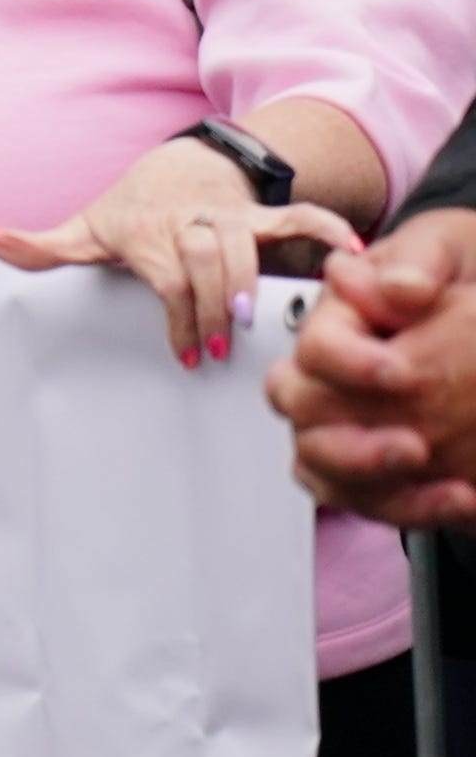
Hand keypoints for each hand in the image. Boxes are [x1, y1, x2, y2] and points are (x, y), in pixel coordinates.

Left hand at [0, 130, 366, 364]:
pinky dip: (325, 229)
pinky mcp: (262, 216)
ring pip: (247, 243)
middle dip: (215, 304)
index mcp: (145, 232)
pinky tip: (348, 253)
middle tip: (221, 350)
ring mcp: (227, 217)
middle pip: (206, 260)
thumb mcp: (84, 228)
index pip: (166, 274)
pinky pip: (298, 217)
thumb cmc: (130, 211)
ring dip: (255, 281)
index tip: (187, 355)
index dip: (179, 313)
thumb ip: (40, 246)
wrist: (179, 167)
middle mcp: (188, 221)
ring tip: (261, 322)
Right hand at [269, 208, 475, 525]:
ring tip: (430, 469)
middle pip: (296, 407)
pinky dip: (407, 507)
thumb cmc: (458, 272)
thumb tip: (393, 284)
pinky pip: (362, 498)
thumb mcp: (448, 248)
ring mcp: (343, 420)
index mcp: (340, 316)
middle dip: (349, 437)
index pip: (314, 346)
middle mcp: (327, 372)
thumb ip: (418, 261)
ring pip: (317, 462)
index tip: (400, 372)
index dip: (348, 365)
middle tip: (414, 443)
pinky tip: (460, 498)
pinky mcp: (372, 465)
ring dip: (369, 476)